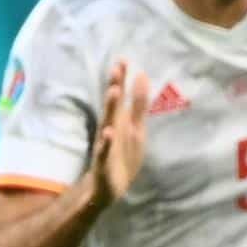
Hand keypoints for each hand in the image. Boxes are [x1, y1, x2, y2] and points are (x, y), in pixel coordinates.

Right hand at [89, 60, 151, 205]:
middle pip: (113, 105)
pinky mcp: (103, 163)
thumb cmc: (122, 154)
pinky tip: (108, 133)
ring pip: (108, 124)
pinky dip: (105, 143)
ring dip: (110, 108)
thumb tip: (143, 75)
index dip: (122, 79)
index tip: (123, 58)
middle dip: (115, 86)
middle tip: (116, 67)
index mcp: (119, 121)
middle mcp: (111, 129)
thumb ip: (139, 104)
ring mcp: (106, 145)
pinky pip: (103, 151)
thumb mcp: (135, 128)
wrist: (108, 188)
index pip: (121, 96)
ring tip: (114, 91)